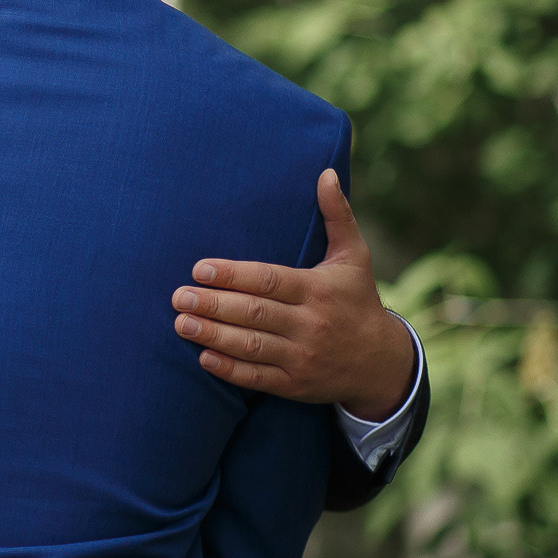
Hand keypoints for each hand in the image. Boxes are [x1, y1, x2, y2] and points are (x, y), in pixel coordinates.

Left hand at [172, 168, 416, 419]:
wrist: (380, 361)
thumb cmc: (357, 298)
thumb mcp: (354, 256)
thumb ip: (336, 215)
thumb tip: (325, 173)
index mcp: (319, 290)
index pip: (270, 280)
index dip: (233, 275)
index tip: (199, 269)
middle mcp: (312, 324)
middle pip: (255, 313)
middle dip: (214, 305)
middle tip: (177, 296)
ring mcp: (303, 356)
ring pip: (252, 346)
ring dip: (214, 336)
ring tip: (181, 323)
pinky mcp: (296, 384)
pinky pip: (258, 378)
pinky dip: (230, 369)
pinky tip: (203, 357)